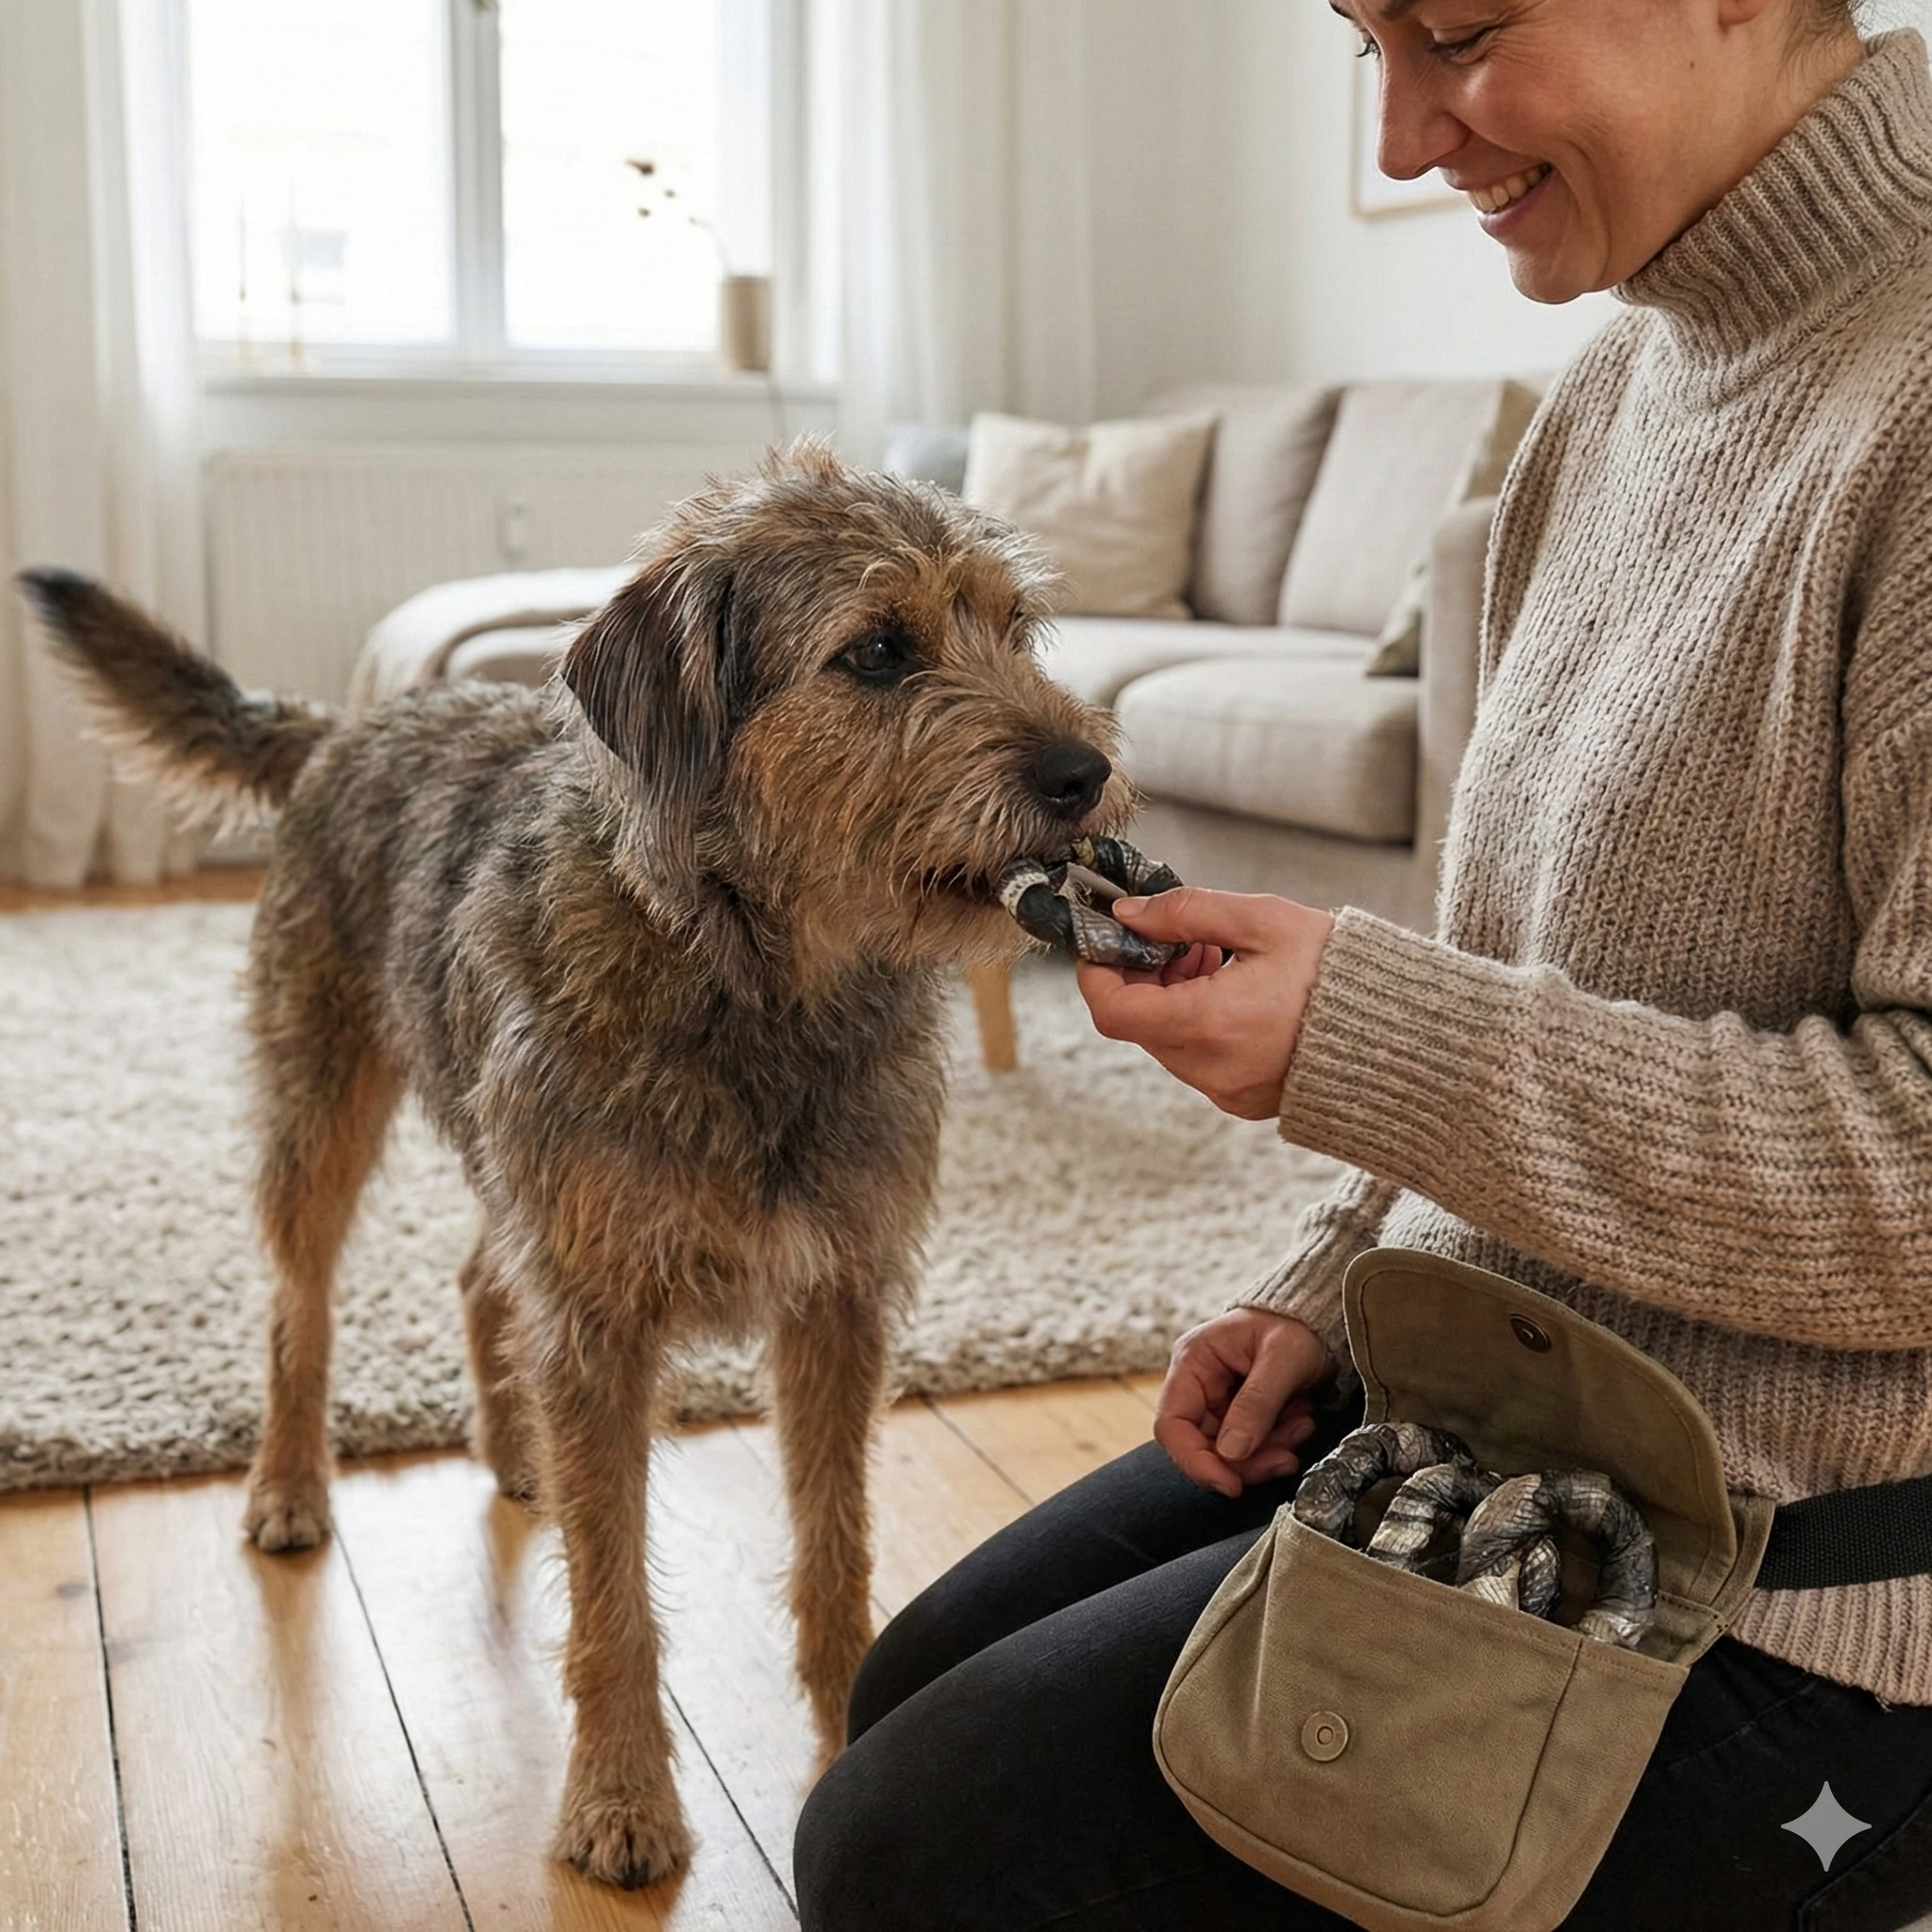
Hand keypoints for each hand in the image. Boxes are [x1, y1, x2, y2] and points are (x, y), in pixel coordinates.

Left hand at [1076, 888, 1334, 1118]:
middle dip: (1143, 977)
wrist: (1406, 1035)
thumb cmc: (1340, 974)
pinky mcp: (1243, 1100)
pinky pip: (1196, 1059)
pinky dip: (1198, 1023)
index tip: (1107, 940)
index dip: (1097, 973)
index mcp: (1210, 1024)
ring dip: (1172, 998)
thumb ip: (1187, 912)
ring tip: (1217, 960)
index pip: (1113, 1011)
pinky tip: (1236, 992)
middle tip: (1180, 940)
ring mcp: (1227, 1091)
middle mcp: (1211, 1068)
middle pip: (1138, 1024)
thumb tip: (1130, 913)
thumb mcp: (1265, 922)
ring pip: (1166, 1041)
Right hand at [1155, 1308, 1335, 1497]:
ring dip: (1267, 1453)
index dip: (1195, 1461)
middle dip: (1245, 1461)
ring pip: (1228, 1453)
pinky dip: (1276, 1445)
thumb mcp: (1282, 1359)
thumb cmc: (1296, 1325)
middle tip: (1285, 1458)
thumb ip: (1257, 1404)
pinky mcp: (1238, 1415)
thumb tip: (1231, 1452)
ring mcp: (1217, 1401)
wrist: (1317, 1319)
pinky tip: (1299, 1423)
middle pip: (1202, 1446)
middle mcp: (1197, 1384)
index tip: (1231, 1484)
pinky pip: (1249, 1446)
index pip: (1172, 1424)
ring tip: (1301, 1427)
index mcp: (1193, 1361)